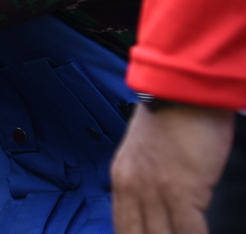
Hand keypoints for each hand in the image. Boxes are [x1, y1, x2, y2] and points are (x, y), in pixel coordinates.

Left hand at [111, 103, 234, 233]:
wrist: (181, 91)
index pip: (123, 226)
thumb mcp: (146, 151)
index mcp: (121, 178)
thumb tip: (159, 204)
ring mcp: (154, 190)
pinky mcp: (180, 190)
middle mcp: (131, 187)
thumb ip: (147, 179)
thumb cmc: (172, 117)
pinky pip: (188, 231)